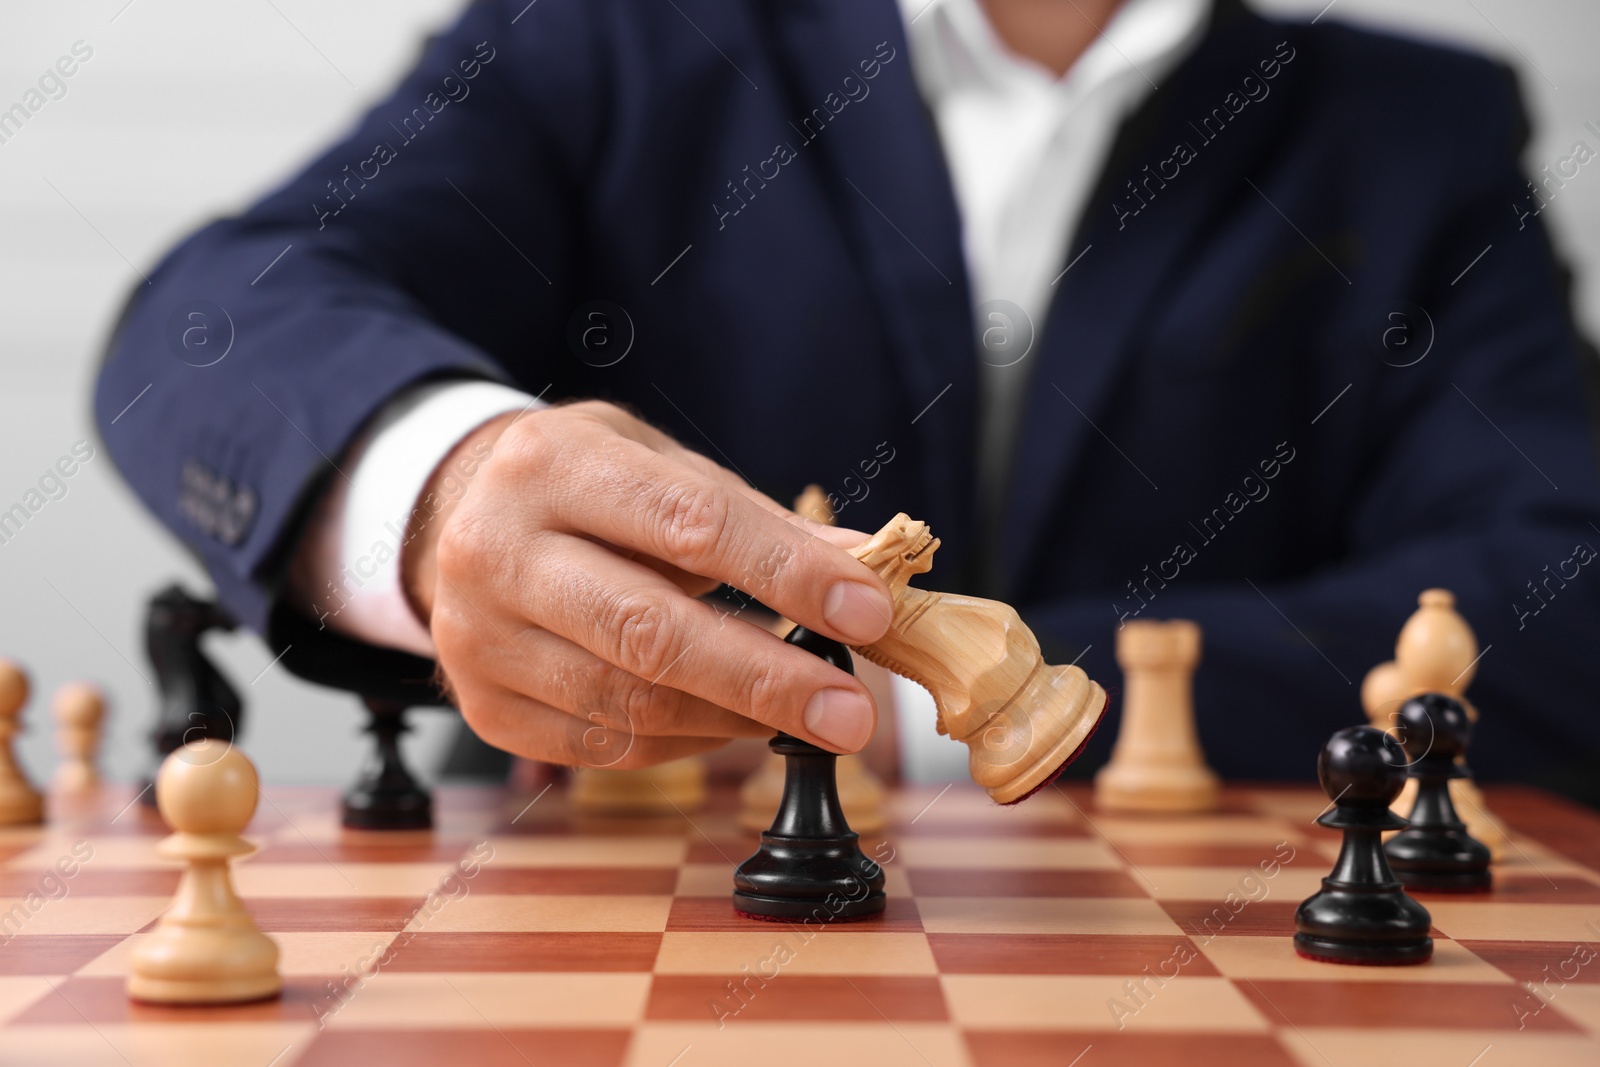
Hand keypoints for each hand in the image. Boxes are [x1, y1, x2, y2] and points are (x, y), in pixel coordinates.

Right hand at [404, 400, 893, 768]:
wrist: (456, 522)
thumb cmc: (584, 488)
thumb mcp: (661, 466)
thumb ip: (758, 519)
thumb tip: (864, 568)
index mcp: (550, 465)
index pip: (689, 524)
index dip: (787, 572)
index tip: (868, 611)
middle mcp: (497, 550)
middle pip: (650, 631)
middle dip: (768, 677)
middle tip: (852, 711)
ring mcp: (479, 637)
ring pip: (628, 701)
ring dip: (736, 719)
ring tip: (811, 717)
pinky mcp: (484, 706)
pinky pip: (604, 744)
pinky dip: (686, 742)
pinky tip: (735, 724)